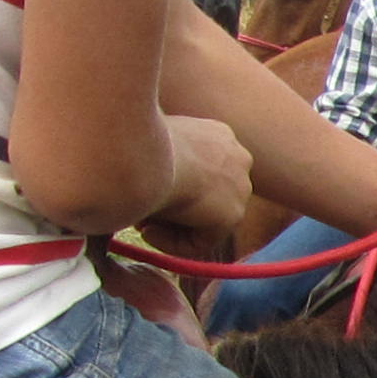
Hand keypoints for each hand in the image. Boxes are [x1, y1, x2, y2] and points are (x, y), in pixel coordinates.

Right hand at [148, 115, 257, 239]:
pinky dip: (174, 243)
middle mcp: (237, 157)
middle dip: (176, 209)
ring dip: (173, 227)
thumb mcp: (148, 140)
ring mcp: (240, 186)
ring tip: (142, 225)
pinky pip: (203, 241)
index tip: (148, 191)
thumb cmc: (136, 142)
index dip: (174, 184)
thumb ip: (157, 157)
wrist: (145, 151)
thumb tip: (141, 177)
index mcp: (218, 135)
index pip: (204, 168)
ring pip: (206, 220)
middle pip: (209, 194)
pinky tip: (147, 232)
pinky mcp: (232, 215)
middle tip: (143, 215)